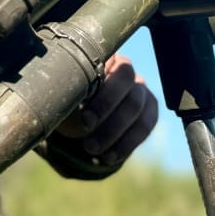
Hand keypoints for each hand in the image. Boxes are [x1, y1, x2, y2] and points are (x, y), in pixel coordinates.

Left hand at [54, 53, 157, 171]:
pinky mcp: (149, 110)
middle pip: (129, 92)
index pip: (114, 70)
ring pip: (138, 111)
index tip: (85, 120)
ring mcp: (141, 89)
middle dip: (109, 119)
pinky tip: (110, 156)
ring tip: (94, 150)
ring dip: (115, 134)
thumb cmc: (69, 100)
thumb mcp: (66, 97)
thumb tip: (76, 111)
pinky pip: (145, 127)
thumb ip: (71, 98)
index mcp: (105, 58)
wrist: (77, 117)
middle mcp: (127, 70)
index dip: (103, 99)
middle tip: (88, 140)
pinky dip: (126, 144)